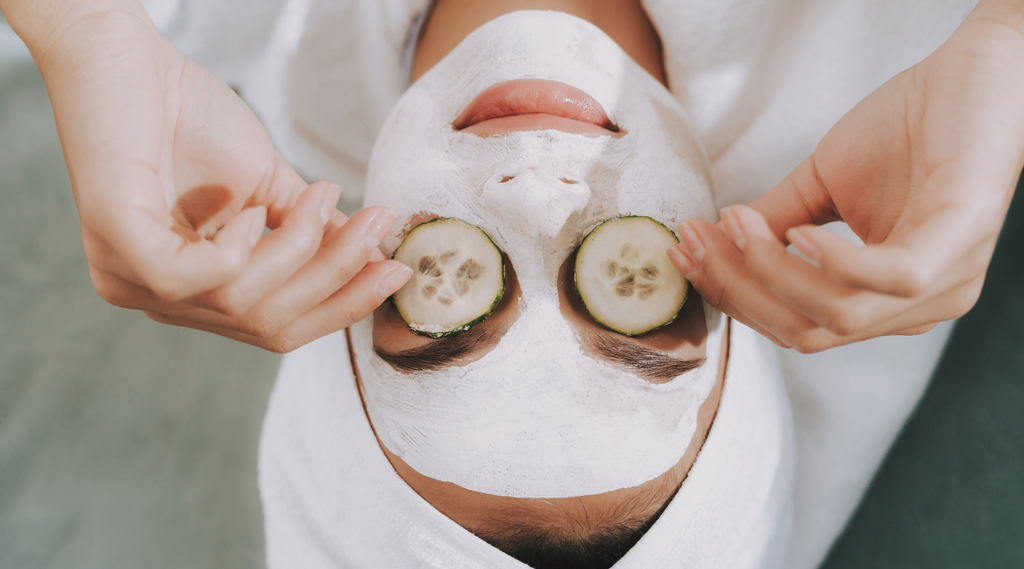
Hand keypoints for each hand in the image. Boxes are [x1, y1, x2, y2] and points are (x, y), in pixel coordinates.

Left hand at [23, 4, 410, 351]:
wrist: (129, 57)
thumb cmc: (192, 119)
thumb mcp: (270, 189)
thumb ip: (313, 233)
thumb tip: (378, 261)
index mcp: (194, 293)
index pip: (277, 329)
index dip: (342, 306)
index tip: (396, 270)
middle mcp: (157, 299)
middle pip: (267, 324)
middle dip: (335, 277)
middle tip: (377, 227)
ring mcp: (129, 276)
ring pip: (240, 303)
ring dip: (298, 251)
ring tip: (323, 198)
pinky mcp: (113, 241)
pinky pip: (188, 280)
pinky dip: (236, 253)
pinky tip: (251, 214)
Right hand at [669, 0, 1023, 352]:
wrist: (979, 73)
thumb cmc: (909, 128)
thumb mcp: (822, 187)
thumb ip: (774, 223)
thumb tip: (712, 242)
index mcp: (883, 303)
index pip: (794, 324)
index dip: (734, 294)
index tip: (687, 252)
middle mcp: (916, 310)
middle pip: (806, 331)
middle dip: (740, 289)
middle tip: (701, 241)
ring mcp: (944, 283)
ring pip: (836, 315)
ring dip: (770, 272)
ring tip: (738, 225)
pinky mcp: (960, 242)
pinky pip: (887, 279)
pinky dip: (832, 262)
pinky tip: (798, 231)